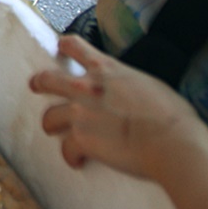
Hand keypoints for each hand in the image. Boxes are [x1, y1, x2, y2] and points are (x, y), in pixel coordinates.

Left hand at [29, 35, 207, 180]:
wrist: (171, 141)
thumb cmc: (172, 116)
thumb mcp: (150, 85)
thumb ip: (130, 86)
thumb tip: (131, 95)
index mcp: (108, 69)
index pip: (77, 47)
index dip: (66, 46)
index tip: (62, 47)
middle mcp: (87, 87)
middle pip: (49, 80)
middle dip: (40, 82)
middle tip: (35, 85)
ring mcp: (80, 113)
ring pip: (49, 117)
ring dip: (52, 125)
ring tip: (55, 132)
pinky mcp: (81, 140)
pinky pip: (66, 149)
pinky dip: (71, 157)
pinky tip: (77, 162)